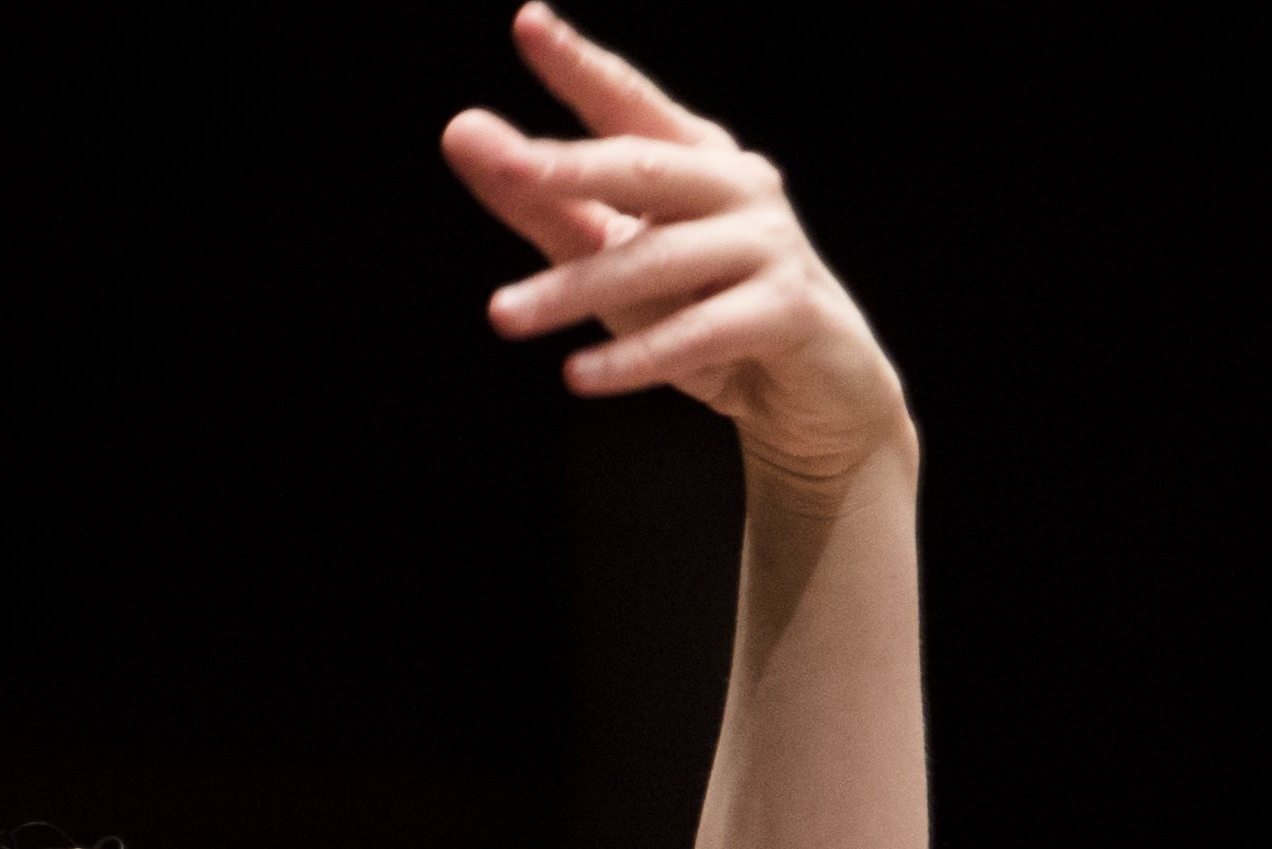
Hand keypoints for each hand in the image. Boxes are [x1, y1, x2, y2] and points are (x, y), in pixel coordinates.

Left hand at [444, 5, 909, 496]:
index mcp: (694, 158)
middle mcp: (737, 186)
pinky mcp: (787, 312)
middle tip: (505, 166)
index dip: (580, 64)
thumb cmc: (702, 309)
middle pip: (644, 168)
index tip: (528, 23)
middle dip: (570, 168)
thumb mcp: (612, 256)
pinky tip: (577, 374)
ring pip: (659, 260)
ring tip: (502, 315)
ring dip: (574, 290)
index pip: (627, 103)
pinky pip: (698, 334)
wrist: (809, 389)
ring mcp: (768, 245)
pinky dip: (634, 359)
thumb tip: (462, 131)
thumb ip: (540, 203)